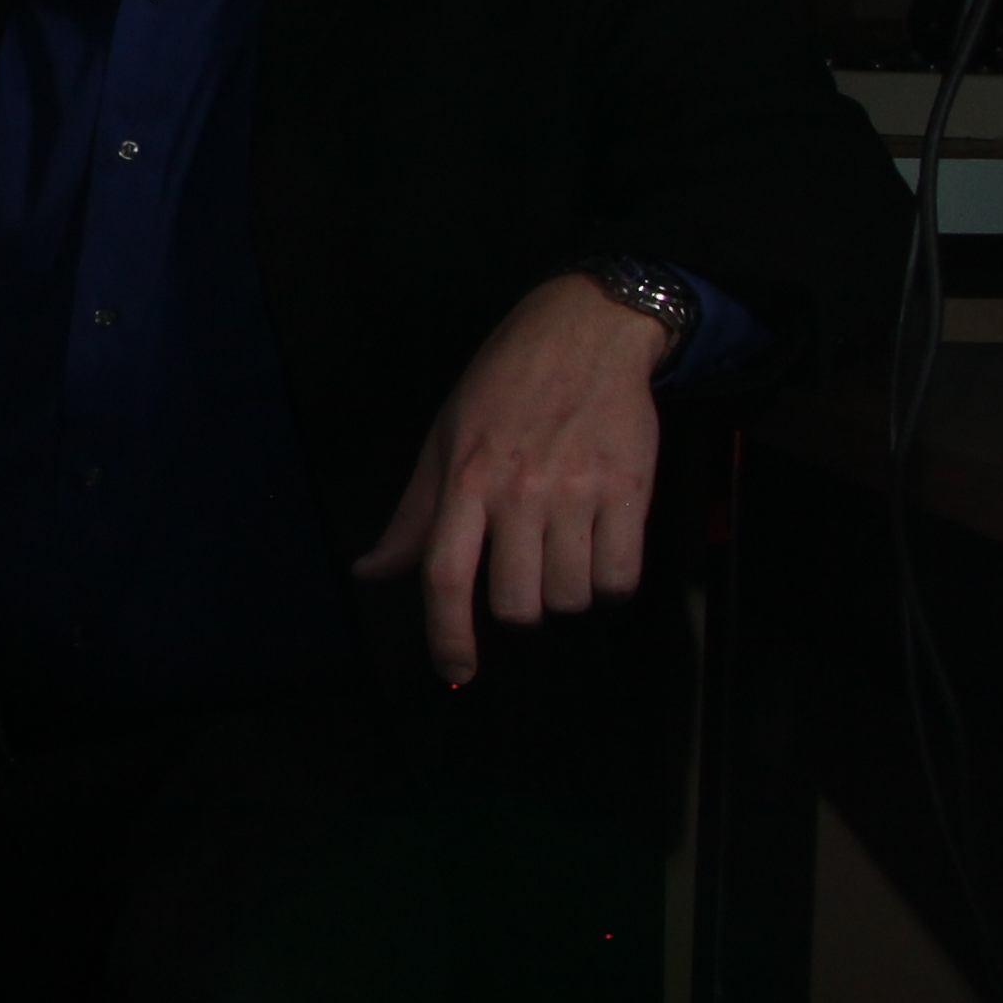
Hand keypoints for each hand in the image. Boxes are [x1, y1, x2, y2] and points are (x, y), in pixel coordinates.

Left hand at [352, 274, 670, 684]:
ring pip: (571, 597)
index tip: (456, 670)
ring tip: (561, 551)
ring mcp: (577, 493)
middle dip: (517, 608)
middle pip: (517, 603)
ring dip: (566, 592)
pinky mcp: (630, 492)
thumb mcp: (443, 441)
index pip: (446, 576)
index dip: (448, 635)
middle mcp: (518, 492)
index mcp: (464, 481)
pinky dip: (610, 581)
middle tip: (522, 573)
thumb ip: (414, 517)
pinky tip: (599, 551)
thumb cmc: (502, 387)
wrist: (584, 332)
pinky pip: (622, 577)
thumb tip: (372, 571)